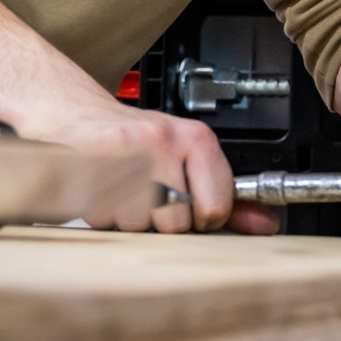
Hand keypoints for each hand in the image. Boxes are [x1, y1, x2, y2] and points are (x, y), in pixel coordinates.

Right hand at [16, 97, 279, 234]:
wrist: (73, 114)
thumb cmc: (133, 141)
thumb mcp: (185, 160)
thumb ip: (225, 196)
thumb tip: (267, 224)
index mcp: (195, 138)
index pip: (216, 208)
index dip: (201, 219)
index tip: (187, 207)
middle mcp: (163, 141)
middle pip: (177, 223)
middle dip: (160, 223)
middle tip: (147, 198)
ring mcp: (125, 153)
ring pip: (139, 226)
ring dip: (127, 221)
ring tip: (121, 193)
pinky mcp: (88, 166)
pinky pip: (103, 219)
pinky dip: (98, 215)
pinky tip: (99, 191)